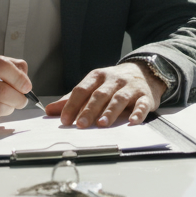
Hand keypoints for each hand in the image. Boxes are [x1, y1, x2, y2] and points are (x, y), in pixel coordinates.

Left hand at [44, 63, 165, 127]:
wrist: (145, 72)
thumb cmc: (114, 83)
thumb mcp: (93, 86)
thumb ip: (73, 99)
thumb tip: (50, 111)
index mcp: (98, 77)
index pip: (82, 89)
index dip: (72, 104)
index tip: (64, 119)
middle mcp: (114, 80)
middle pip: (99, 95)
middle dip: (89, 110)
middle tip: (81, 125)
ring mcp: (130, 87)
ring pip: (119, 99)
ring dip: (110, 112)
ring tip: (102, 124)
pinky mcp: (145, 96)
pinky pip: (142, 104)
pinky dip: (138, 113)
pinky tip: (132, 122)